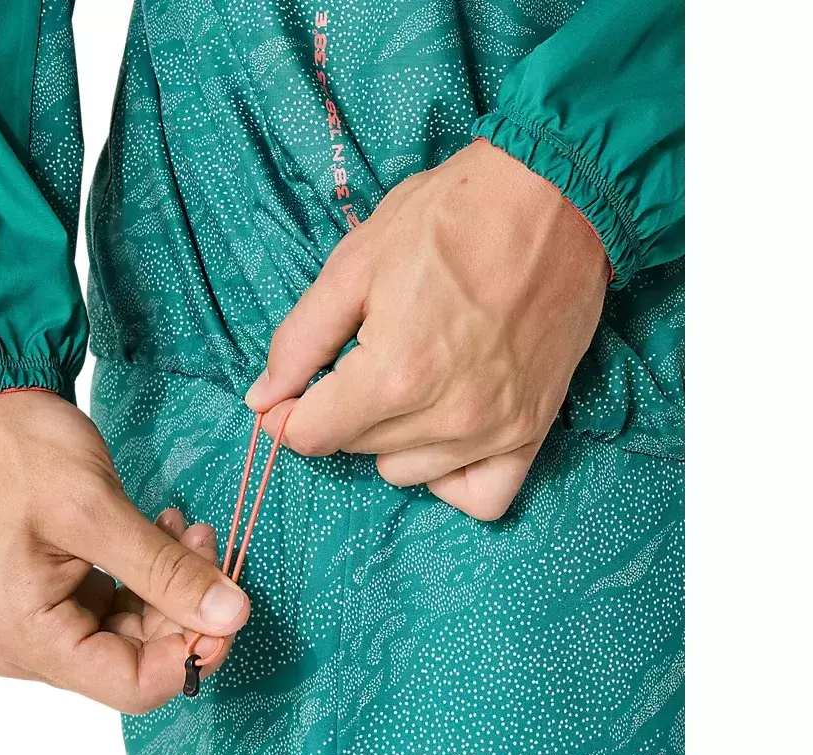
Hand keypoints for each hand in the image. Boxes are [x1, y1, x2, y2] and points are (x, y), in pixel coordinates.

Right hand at [0, 391, 248, 713]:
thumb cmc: (19, 452)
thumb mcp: (97, 510)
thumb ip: (165, 572)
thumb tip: (231, 615)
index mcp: (26, 635)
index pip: (132, 685)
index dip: (191, 653)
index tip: (228, 604)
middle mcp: (28, 643)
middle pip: (137, 658)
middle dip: (185, 607)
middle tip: (206, 544)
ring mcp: (41, 619)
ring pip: (134, 629)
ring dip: (172, 584)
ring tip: (187, 529)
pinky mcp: (55, 593)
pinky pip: (117, 602)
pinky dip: (150, 572)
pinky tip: (165, 531)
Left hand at [245, 141, 607, 520]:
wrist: (554, 196)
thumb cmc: (450, 216)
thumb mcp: (354, 264)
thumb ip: (300, 341)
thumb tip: (261, 400)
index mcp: (394, 374)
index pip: (310, 434)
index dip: (289, 411)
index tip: (297, 385)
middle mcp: (447, 417)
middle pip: (355, 449)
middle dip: (341, 411)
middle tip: (363, 356)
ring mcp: (495, 431)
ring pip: (406, 472)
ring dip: (390, 437)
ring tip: (409, 379)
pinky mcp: (533, 430)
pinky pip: (480, 496)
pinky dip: (451, 475)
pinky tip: (442, 434)